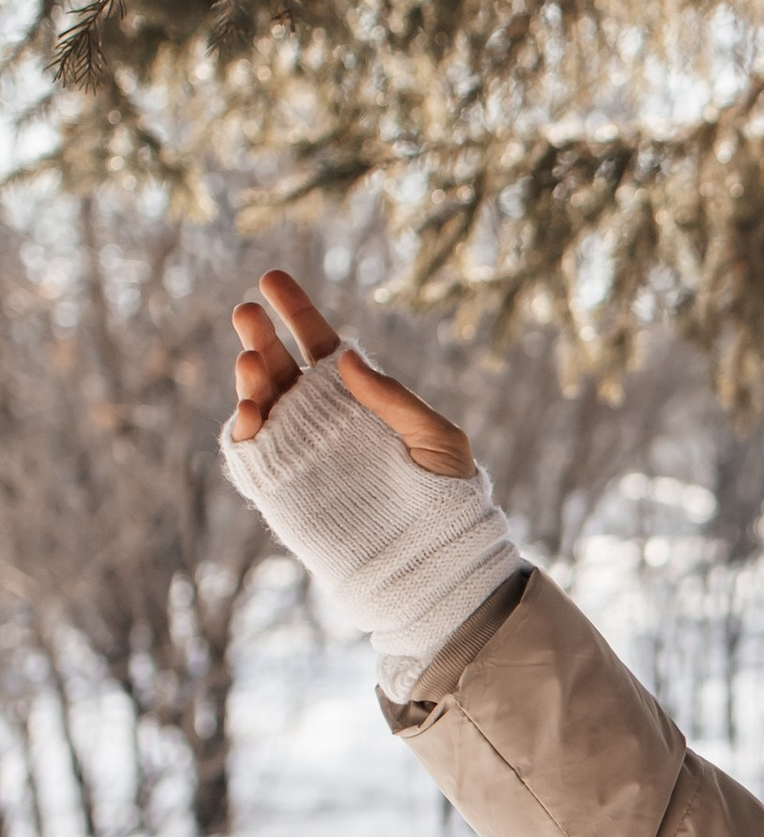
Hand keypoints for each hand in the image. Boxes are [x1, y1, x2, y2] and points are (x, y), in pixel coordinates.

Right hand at [228, 268, 475, 478]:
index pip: (319, 345)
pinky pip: (252, 451)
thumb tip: (348, 356)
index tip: (272, 278)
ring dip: (251, 377)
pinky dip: (245, 428)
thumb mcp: (436, 438)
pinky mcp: (280, 486)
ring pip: (262, 402)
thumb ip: (393, 399)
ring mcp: (297, 450)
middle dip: (260, 336)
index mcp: (356, 398)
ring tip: (250, 358)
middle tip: (247, 311)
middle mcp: (320, 419)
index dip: (296, 311)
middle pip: (281, 366)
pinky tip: (252, 409)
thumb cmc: (445, 495)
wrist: (432, 558)